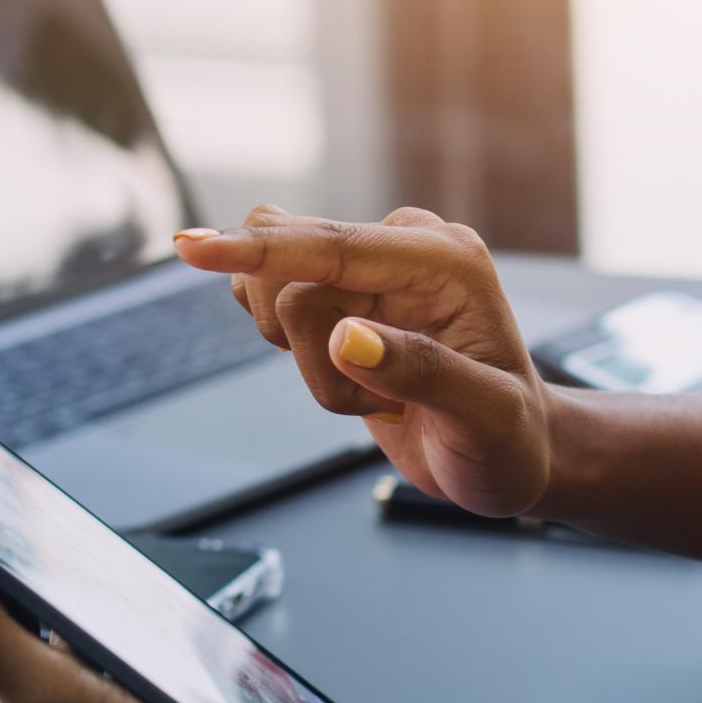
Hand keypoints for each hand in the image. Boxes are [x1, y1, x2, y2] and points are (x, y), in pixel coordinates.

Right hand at [175, 206, 552, 518]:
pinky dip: (302, 362)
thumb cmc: (509, 442)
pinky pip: (277, 309)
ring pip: (277, 297)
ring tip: (377, 398)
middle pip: (291, 270)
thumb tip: (346, 337)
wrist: (510, 455)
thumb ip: (421, 374)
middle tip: (373, 400)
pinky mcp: (345, 294)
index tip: (191, 251)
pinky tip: (355, 382)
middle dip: (309, 353)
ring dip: (311, 368)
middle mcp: (406, 249)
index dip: (260, 252)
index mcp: (446, 259)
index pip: (333, 247)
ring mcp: (372, 270)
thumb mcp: (484, 420)